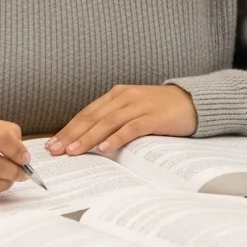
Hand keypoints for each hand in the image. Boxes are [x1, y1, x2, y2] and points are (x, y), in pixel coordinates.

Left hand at [46, 84, 196, 157]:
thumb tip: (89, 140)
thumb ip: (114, 119)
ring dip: (88, 138)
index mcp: (116, 95)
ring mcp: (139, 105)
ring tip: (74, 151)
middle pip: (92, 117)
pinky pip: (131, 128)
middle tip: (55, 150)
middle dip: (72, 135)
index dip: (68, 128)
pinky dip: (116, 138)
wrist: (193, 101)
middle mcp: (124, 97)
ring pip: (107, 122)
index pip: (86, 113)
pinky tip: (104, 148)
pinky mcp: (153, 116)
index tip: (53, 144)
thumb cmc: (161, 109)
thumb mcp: (133, 109)